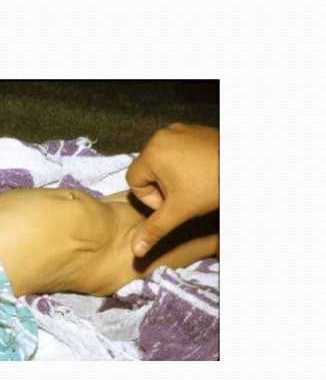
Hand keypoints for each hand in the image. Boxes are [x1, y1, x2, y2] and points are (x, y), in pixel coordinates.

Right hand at [126, 123, 218, 256]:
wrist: (245, 166)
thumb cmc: (209, 186)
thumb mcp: (179, 211)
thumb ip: (155, 229)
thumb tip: (135, 250)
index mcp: (151, 152)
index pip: (134, 181)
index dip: (150, 197)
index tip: (172, 202)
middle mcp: (160, 136)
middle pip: (147, 169)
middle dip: (161, 185)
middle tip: (183, 195)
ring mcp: (178, 130)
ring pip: (162, 159)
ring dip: (171, 174)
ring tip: (193, 184)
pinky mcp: (192, 129)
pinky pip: (177, 148)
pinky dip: (183, 162)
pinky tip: (200, 172)